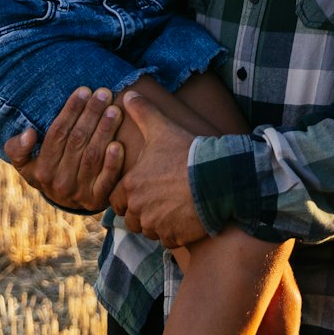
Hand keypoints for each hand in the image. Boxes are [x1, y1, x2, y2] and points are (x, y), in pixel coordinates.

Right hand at [3, 87, 126, 212]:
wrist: (65, 200)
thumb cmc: (46, 169)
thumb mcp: (24, 161)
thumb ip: (17, 148)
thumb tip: (29, 134)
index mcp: (41, 170)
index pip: (57, 134)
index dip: (71, 110)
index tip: (84, 90)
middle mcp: (59, 183)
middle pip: (77, 141)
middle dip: (92, 114)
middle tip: (104, 93)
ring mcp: (79, 193)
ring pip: (93, 156)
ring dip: (105, 131)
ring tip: (114, 109)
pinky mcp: (97, 200)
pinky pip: (107, 180)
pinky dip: (113, 162)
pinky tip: (119, 144)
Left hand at [110, 92, 211, 247]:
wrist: (217, 176)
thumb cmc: (187, 151)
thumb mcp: (162, 127)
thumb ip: (142, 112)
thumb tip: (129, 94)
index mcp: (130, 185)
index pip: (116, 199)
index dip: (127, 194)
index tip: (142, 189)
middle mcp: (138, 209)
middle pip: (131, 218)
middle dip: (140, 211)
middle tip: (158, 200)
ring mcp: (157, 225)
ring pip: (149, 230)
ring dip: (156, 223)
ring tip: (172, 208)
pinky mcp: (175, 237)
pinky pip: (168, 240)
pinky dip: (174, 233)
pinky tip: (185, 218)